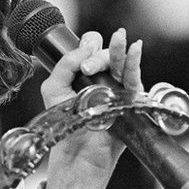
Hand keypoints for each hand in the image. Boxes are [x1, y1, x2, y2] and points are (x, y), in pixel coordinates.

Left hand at [39, 28, 143, 171]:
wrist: (77, 151)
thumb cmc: (65, 124)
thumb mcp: (54, 88)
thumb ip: (65, 64)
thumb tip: (86, 46)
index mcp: (84, 75)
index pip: (90, 50)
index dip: (87, 48)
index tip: (81, 62)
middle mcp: (102, 79)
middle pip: (106, 55)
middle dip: (97, 57)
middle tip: (87, 69)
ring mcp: (117, 88)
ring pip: (121, 63)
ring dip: (119, 49)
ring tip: (119, 38)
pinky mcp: (130, 99)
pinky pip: (135, 78)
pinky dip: (134, 62)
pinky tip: (134, 50)